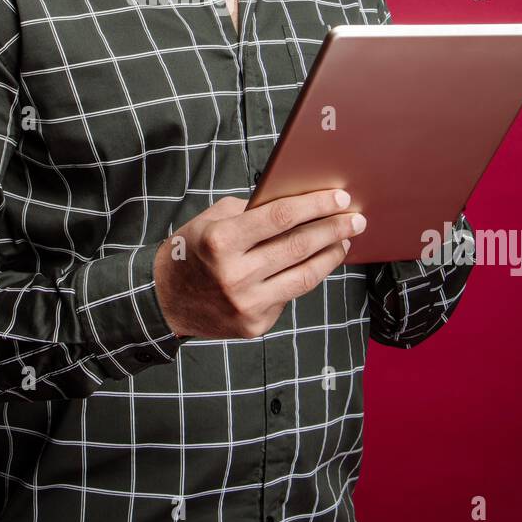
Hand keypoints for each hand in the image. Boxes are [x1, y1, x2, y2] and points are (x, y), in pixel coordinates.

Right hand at [153, 188, 366, 340]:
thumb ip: (252, 213)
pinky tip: (321, 262)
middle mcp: (234, 274)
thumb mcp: (213, 221)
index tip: (339, 196)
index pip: (280, 217)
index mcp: (220, 241)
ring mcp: (246, 303)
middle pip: (297, 246)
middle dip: (332, 229)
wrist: (165, 299)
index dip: (314, 205)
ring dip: (331, 255)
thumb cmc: (194, 251)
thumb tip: (299, 204)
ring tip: (346, 240)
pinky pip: (291, 295)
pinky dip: (309, 276)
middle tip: (355, 218)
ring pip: (303, 276)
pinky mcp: (254, 325)